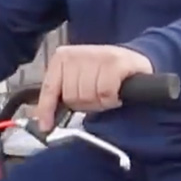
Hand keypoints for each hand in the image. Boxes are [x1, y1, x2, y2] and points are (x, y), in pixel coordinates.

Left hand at [34, 45, 153, 129]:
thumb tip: (46, 119)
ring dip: (100, 102)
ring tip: (106, 93)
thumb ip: (61, 95)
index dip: (47, 110)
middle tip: (95, 97)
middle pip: (71, 96)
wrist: (134, 62)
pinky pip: (105, 93)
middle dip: (84, 103)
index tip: (46, 126)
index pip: (50, 88)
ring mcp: (96, 56)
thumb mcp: (78, 80)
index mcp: (63, 58)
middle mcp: (77, 54)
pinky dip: (111, 99)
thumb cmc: (104, 74)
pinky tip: (115, 93)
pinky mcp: (115, 62)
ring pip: (88, 96)